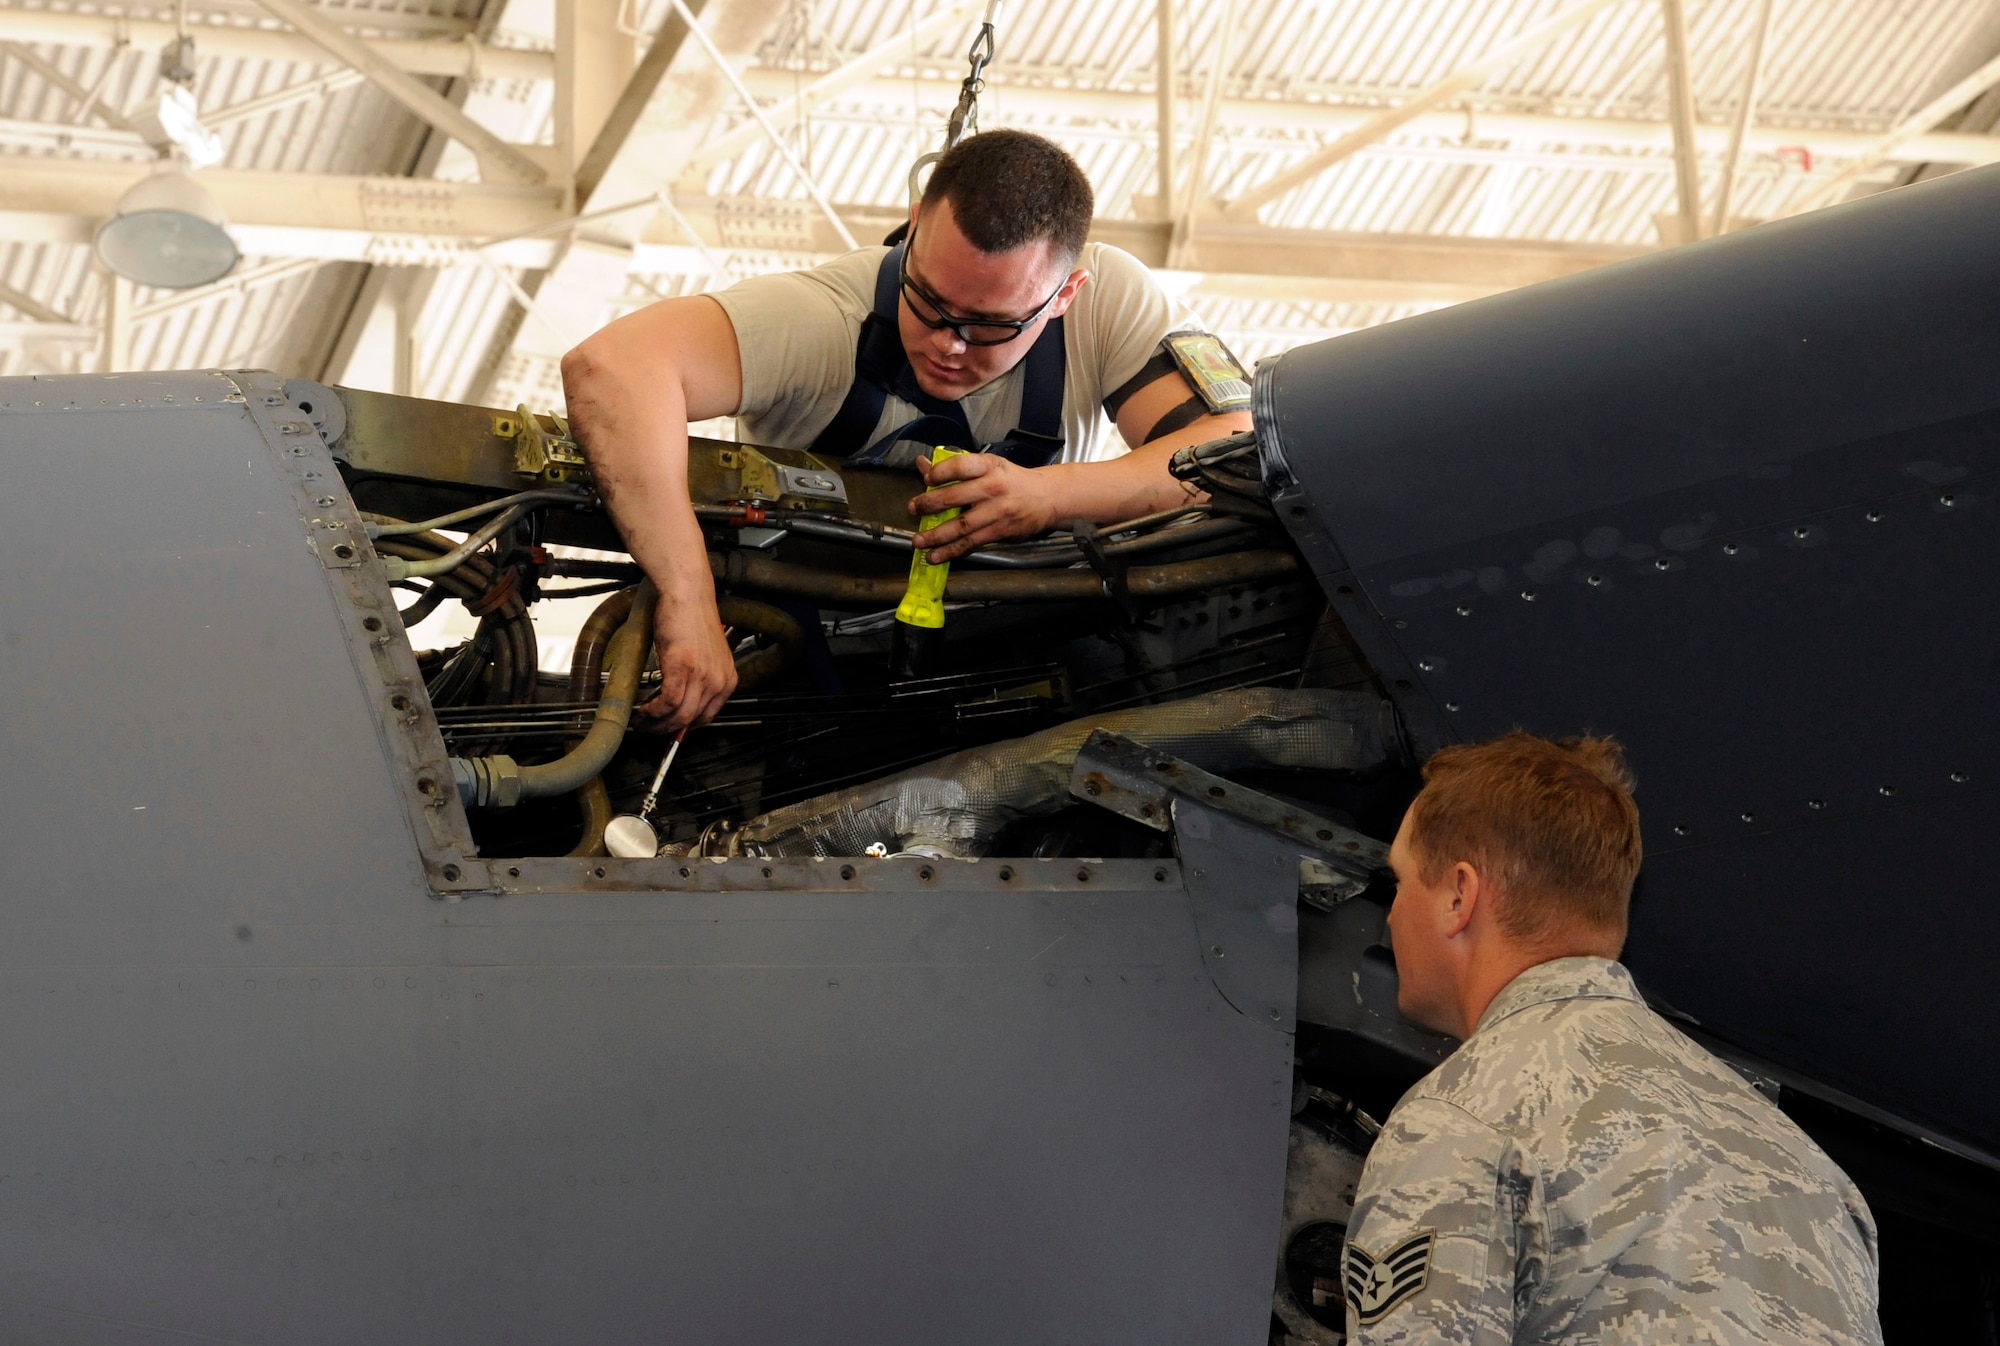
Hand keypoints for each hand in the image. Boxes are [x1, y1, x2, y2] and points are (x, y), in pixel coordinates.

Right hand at [638, 592, 736, 730]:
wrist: (688, 594)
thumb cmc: (692, 619)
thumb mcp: (705, 655)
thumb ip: (699, 679)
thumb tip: (679, 701)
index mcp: (728, 679)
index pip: (708, 717)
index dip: (686, 727)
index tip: (670, 728)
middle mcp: (719, 680)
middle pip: (692, 720)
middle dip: (668, 730)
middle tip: (650, 730)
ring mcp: (702, 675)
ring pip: (680, 715)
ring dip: (657, 724)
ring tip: (642, 723)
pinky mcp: (682, 668)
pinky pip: (668, 702)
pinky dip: (654, 711)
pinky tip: (644, 710)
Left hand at [908, 453, 1062, 562]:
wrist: (1047, 497)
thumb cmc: (1011, 480)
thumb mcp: (987, 466)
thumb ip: (954, 467)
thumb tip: (922, 464)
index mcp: (989, 466)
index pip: (960, 466)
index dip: (940, 472)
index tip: (926, 478)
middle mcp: (993, 487)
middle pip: (955, 497)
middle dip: (929, 504)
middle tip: (913, 510)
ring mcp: (997, 511)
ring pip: (961, 526)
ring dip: (936, 536)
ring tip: (919, 541)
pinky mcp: (1000, 531)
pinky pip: (971, 542)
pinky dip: (952, 551)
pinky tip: (936, 556)